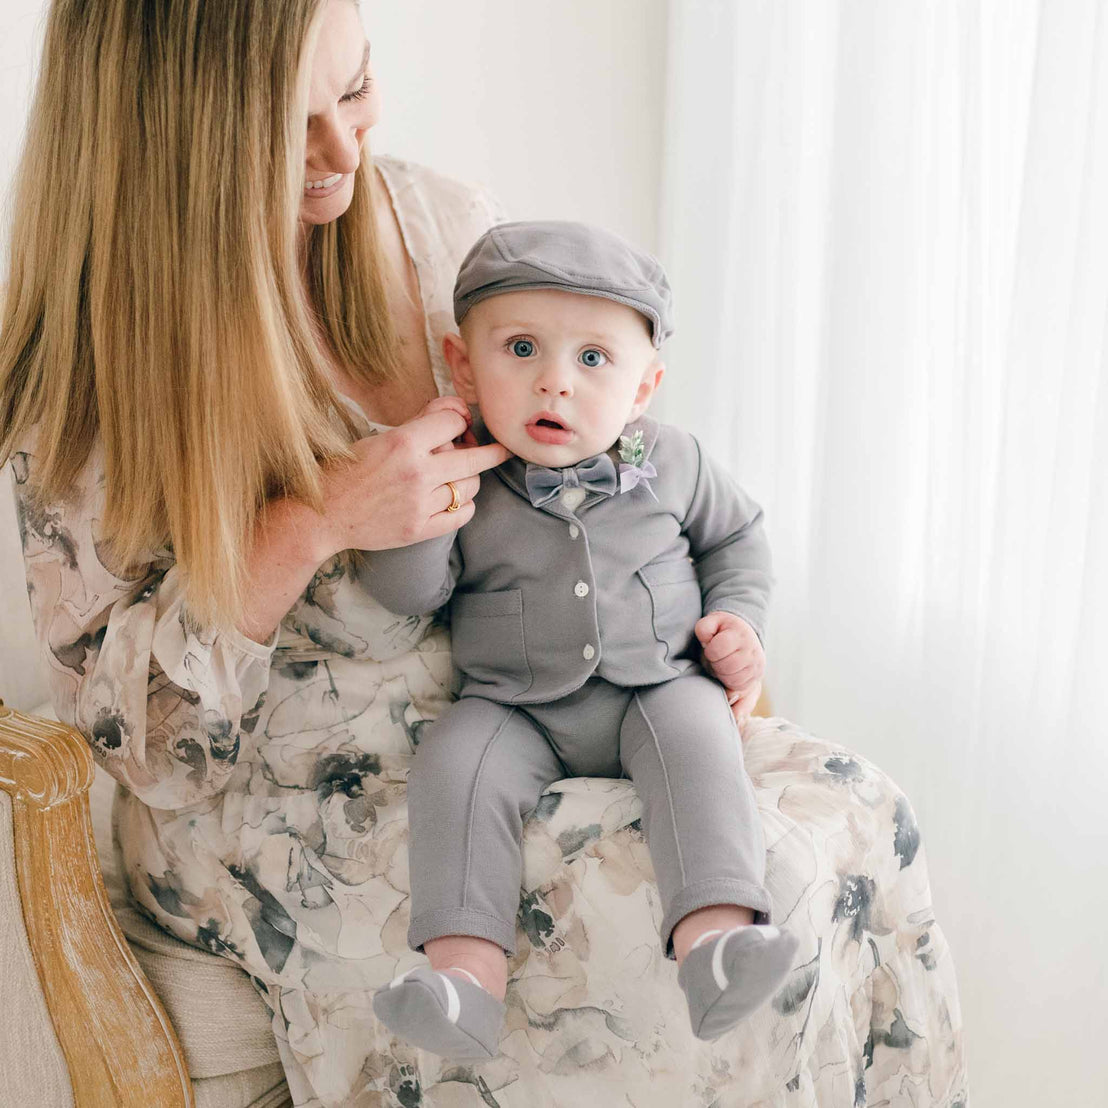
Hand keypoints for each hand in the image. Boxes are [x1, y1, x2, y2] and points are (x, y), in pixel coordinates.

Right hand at [314, 395, 509, 556]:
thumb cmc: (347, 471)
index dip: (458, 421)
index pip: (454, 422)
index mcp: (404, 443)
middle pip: (474, 458)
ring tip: (460, 476)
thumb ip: (418, 425)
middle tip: (501, 450)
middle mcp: (417, 472)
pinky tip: (456, 500)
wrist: (322, 514)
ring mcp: (420, 504)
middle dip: (492, 451)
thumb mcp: (379, 438)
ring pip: (470, 486)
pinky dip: (465, 505)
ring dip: (470, 479)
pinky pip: (462, 515)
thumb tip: (455, 412)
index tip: (459, 425)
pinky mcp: (420, 529)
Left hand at [694, 611, 764, 722]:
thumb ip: (704, 628)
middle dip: (715, 664)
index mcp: (740, 635)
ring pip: (732, 680)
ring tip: (722, 664)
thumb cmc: (723, 630)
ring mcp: (756, 666)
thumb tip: (706, 642)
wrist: (744, 635)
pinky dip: (729, 684)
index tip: (711, 647)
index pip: (717, 650)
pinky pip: (739, 689)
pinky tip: (728, 674)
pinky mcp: (757, 679)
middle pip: (725, 667)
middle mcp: (752, 651)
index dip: (709, 651)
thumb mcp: (712, 622)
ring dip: (722, 675)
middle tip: (716, 658)